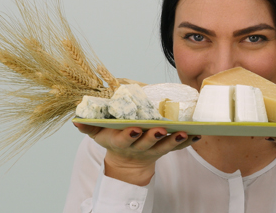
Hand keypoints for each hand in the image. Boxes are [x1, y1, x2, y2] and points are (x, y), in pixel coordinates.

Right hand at [74, 123, 199, 184]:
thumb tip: (76, 118)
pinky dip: (188, 141)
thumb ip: (88, 126)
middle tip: (161, 129)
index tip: (134, 129)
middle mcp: (139, 146)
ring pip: (166, 145)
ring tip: (184, 132)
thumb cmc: (113, 137)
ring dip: (175, 139)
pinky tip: (198, 134)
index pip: (124, 139)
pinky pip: (179, 146)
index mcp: (121, 141)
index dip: (128, 135)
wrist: (127, 157)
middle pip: (148, 143)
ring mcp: (154, 148)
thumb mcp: (98, 133)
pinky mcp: (166, 148)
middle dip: (154, 136)